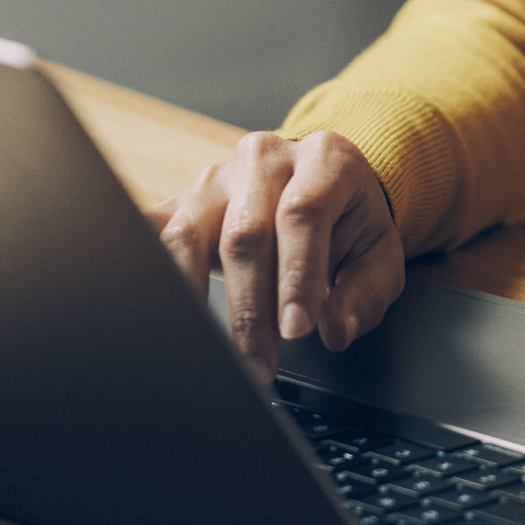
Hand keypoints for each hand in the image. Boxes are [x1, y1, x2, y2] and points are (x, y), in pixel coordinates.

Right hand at [145, 129, 405, 375]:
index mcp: (325, 159)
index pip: (303, 214)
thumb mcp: (378, 254)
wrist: (320, 186)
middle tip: (258, 365)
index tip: (296, 331)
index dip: (296, 276)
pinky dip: (146, 272)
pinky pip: (151, 235)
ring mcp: (216, 178)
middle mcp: (265, 159)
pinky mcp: (180, 200)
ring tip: (209, 353)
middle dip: (251, 309)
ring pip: (188, 236)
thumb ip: (363, 295)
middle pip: (245, 233)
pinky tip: (153, 310)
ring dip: (195, 301)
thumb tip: (335, 332)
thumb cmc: (350, 224)